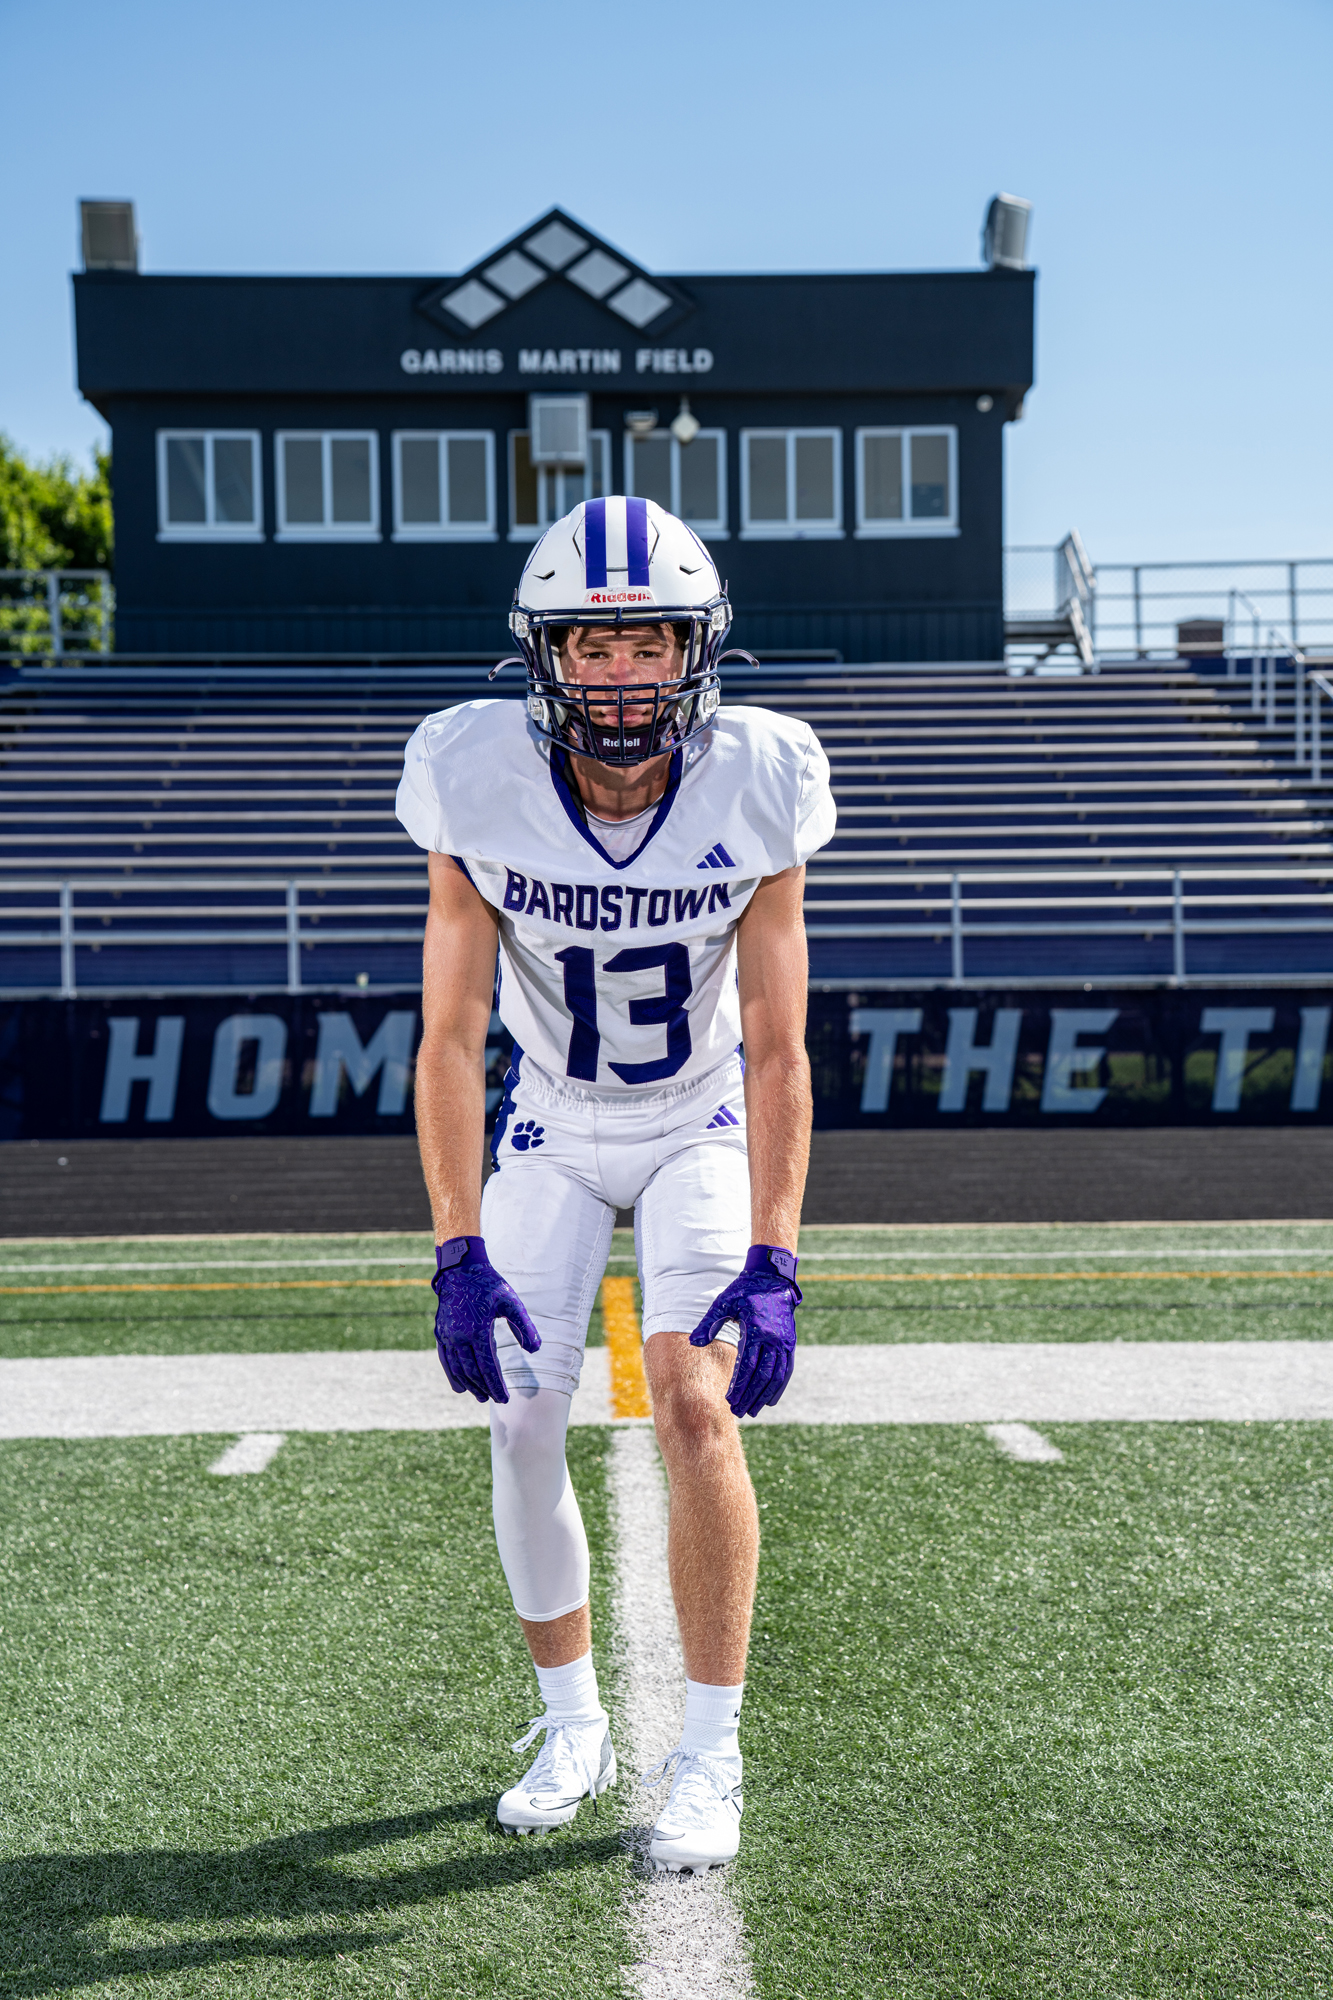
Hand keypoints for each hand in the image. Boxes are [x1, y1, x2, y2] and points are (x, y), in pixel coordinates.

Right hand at [431, 1237, 540, 1402]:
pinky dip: (452, 1375)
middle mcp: (459, 1336)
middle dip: (484, 1388)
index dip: (496, 1385)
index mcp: (477, 1330)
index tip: (505, 1398)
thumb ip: (524, 1326)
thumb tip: (535, 1349)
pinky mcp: (440, 1333)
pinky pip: (445, 1360)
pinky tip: (459, 1387)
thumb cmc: (489, 1285)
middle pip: (472, 1371)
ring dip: (469, 1385)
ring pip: (457, 1368)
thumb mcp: (511, 1302)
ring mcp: (447, 1335)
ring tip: (481, 1397)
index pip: (487, 1366)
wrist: (460, 1269)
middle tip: (496, 1400)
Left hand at [689, 1245, 801, 1418]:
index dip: (739, 1386)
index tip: (729, 1401)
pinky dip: (779, 1387)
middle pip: (762, 1376)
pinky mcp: (790, 1344)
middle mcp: (774, 1340)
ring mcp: (785, 1343)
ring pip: (776, 1377)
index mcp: (757, 1331)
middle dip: (750, 1397)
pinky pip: (786, 1370)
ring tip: (753, 1411)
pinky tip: (770, 1401)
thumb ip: (709, 1323)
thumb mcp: (724, 1302)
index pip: (747, 1366)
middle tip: (738, 1412)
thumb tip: (693, 1342)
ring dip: (764, 1396)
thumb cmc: (744, 1291)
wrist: (772, 1279)